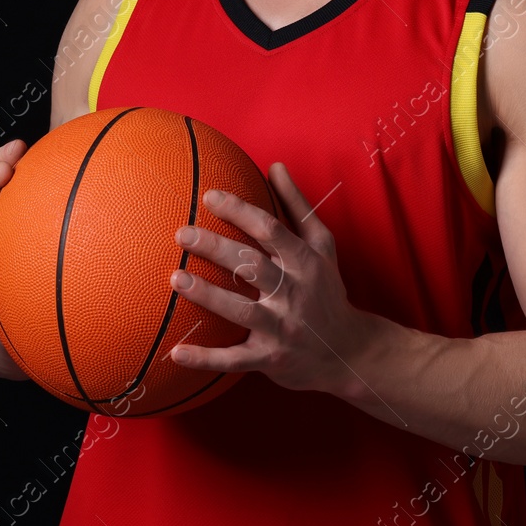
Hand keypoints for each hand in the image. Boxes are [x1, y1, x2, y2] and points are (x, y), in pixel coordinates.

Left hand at [167, 162, 376, 394]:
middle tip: (181, 233)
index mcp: (304, 262)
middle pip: (251, 266)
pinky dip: (206, 359)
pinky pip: (234, 359)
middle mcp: (294, 293)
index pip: (270, 230)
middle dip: (215, 248)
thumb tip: (275, 166)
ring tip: (175, 280)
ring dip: (208, 296)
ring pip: (242, 311)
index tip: (208, 196)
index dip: (240, 211)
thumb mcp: (323, 247)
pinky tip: (175, 353)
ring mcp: (282, 328)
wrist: (350, 353)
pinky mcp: (271, 359)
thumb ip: (297, 206)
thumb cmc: (327, 291)